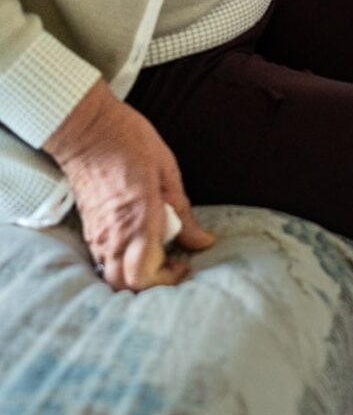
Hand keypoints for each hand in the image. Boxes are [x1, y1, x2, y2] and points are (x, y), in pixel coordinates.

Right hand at [43, 80, 213, 291]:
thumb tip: (202, 241)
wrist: (87, 128)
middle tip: (172, 261)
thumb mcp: (167, 170)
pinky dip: (123, 261)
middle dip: (152, 283)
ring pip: (112, 275)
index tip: (184, 261)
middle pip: (125, 285)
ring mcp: (97, 233)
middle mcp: (113, 234)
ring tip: (158, 251)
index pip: (144, 276)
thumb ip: (183, 211)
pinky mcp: (88, 227)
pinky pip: (104, 259)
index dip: (167, 278)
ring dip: (136, 273)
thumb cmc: (129, 141)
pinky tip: (139, 240)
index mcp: (137, 218)